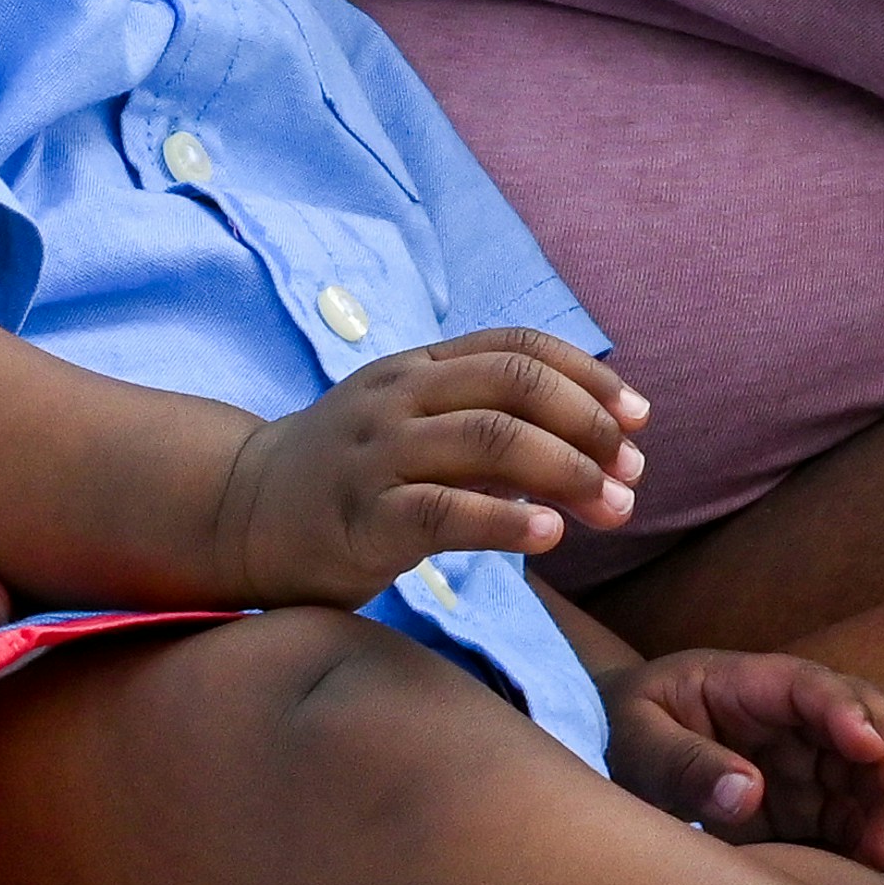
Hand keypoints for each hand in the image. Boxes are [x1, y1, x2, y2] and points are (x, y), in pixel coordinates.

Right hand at [202, 329, 644, 606]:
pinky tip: (551, 536)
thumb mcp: (416, 424)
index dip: (590, 377)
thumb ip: (490, 422)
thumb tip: (602, 441)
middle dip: (591, 426)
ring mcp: (375, 455)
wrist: (242, 515)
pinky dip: (507, 522)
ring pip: (492, 441)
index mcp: (418, 368)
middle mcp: (398, 398)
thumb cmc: (354, 476)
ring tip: (614, 507)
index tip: (641, 418)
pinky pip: (443, 511)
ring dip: (570, 472)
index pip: (519, 348)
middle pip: (517, 386)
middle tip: (634, 473)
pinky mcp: (360, 518)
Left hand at [612, 649, 883, 872]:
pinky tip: (879, 867)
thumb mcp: (637, 738)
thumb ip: (684, 763)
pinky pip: (849, 819)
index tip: (867, 745)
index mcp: (748, 684)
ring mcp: (804, 764)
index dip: (844, 710)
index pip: (808, 686)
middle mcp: (791, 719)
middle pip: (859, 722)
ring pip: (865, 774)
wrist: (620, 755)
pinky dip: (868, 839)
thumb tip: (748, 793)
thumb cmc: (627, 728)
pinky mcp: (805, 808)